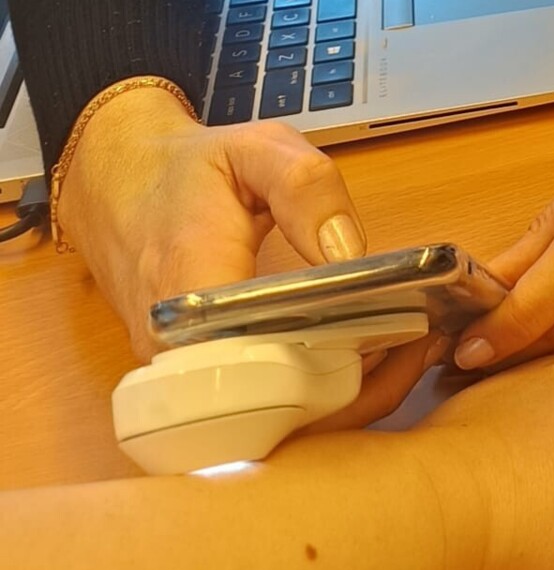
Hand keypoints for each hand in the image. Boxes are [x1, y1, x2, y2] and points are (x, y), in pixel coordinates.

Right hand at [56, 85, 432, 421]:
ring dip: (340, 399)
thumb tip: (349, 253)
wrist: (118, 189)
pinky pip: (259, 409)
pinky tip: (365, 361)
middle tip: (420, 351)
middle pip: (273, 409)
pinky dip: (313, 397)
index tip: (396, 341)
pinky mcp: (193, 385)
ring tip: (406, 354)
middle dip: (352, 391)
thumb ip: (307, 188)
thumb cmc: (190, 171)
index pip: (262, 366)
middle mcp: (178, 354)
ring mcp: (182, 378)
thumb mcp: (255, 149)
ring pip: (269, 420)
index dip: (333, 368)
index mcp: (192, 290)